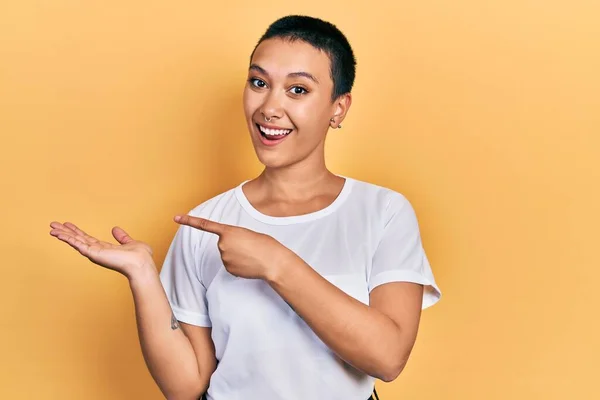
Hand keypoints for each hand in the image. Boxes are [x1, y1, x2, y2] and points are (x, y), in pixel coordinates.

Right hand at [49, 221, 154, 279]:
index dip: (78, 232)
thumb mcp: (131, 242)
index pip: (88, 239)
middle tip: (53, 225)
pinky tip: (59, 234)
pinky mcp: (94, 253)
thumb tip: (115, 229)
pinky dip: (68, 239)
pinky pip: (78, 244)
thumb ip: (122, 237)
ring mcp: (95, 253)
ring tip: (51, 228)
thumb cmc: (140, 257)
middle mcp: (98, 251)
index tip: (68, 225)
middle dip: (66, 232)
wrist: (142, 264)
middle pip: (78, 239)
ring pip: (76, 241)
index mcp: (106, 248)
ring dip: (63, 234)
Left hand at [174, 215, 291, 280]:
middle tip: (249, 246)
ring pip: (226, 255)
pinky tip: (248, 264)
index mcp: (228, 231)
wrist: (272, 262)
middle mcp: (222, 244)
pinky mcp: (228, 269)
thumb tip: (229, 250)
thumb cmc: (265, 245)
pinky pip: (230, 265)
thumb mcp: (248, 234)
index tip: (176, 218)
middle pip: (222, 243)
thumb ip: (234, 238)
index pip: (204, 225)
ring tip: (250, 255)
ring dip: (236, 255)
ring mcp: (224, 258)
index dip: (189, 221)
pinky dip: (238, 264)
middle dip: (233, 244)